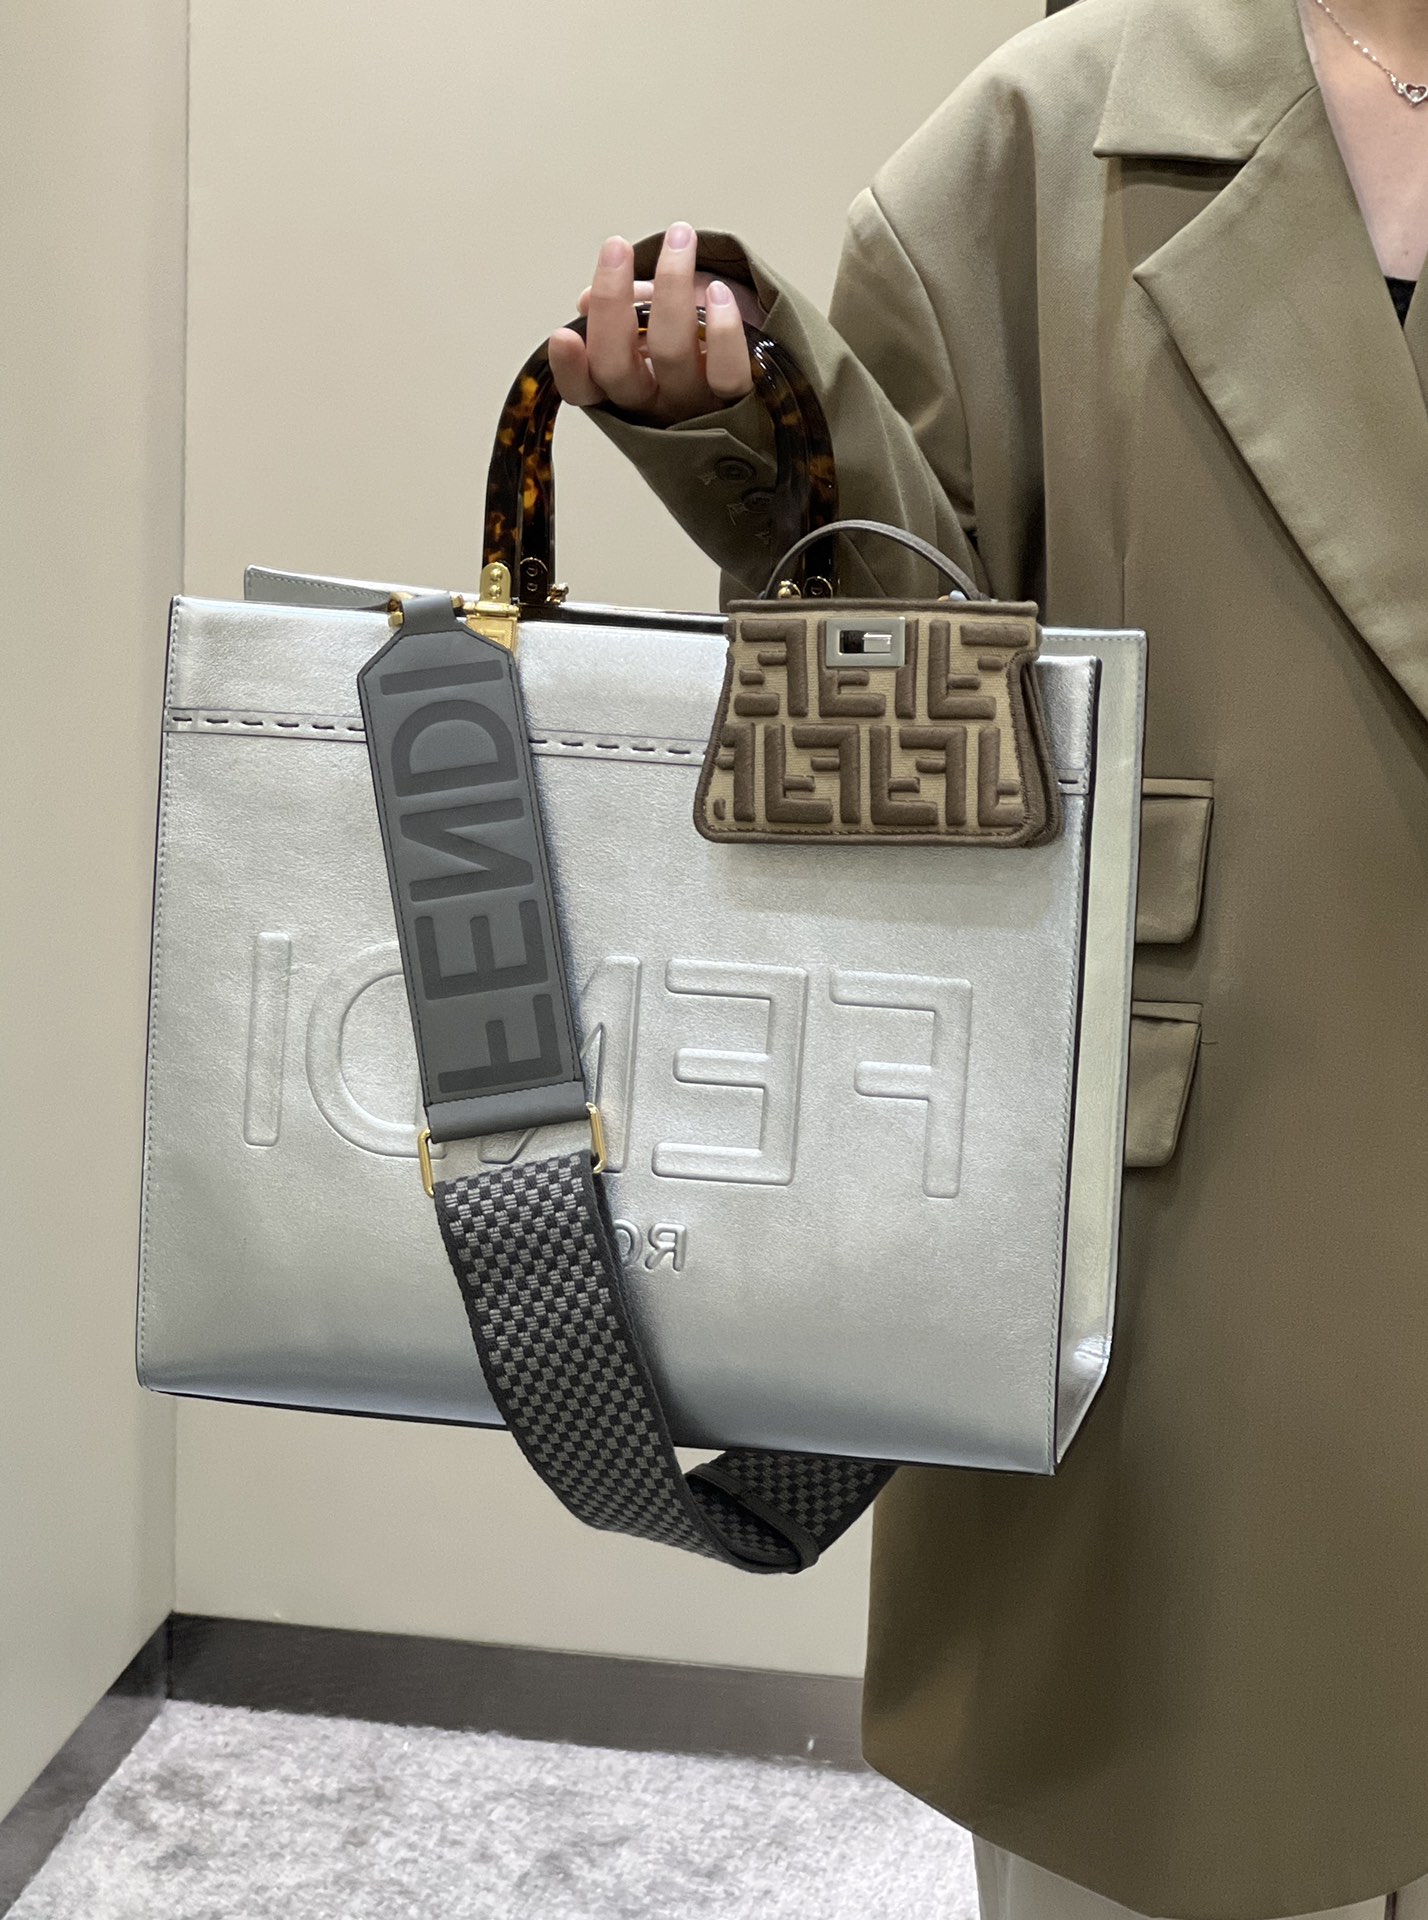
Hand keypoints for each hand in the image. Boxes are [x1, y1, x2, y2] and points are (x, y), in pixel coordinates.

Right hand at [549, 223, 760, 422]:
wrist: (760, 368)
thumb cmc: (694, 342)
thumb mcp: (649, 325)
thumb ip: (620, 313)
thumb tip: (586, 301)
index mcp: (623, 391)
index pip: (584, 389)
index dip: (569, 367)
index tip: (563, 335)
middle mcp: (654, 406)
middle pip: (617, 366)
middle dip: (612, 304)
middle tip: (616, 247)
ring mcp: (695, 405)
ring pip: (672, 354)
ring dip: (671, 288)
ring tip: (679, 239)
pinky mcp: (740, 401)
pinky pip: (728, 373)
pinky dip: (723, 331)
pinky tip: (719, 294)